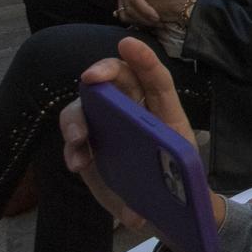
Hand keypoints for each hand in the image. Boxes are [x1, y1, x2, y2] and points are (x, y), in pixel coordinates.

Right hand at [61, 37, 222, 242]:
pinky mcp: (90, 145)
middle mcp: (135, 109)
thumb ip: (164, 186)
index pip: (157, 80)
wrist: (165, 205)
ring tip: (79, 140)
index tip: (127, 43)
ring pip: (87, 105)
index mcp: (164, 112)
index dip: (144, 59)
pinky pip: (75, 138)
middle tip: (90, 78)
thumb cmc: (176, 182)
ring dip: (77, 118)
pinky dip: (72, 148)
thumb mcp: (180, 181)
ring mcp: (109, 124)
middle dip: (103, 71)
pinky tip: (77, 163)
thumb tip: (146, 208)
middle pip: (118, 79)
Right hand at [117, 0, 178, 25]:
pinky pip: (124, 11)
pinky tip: (146, 21)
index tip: (158, 18)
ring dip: (138, 20)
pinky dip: (134, 18)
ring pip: (124, 12)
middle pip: (128, 8)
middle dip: (143, 19)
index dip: (145, 11)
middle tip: (159, 24)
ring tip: (154, 24)